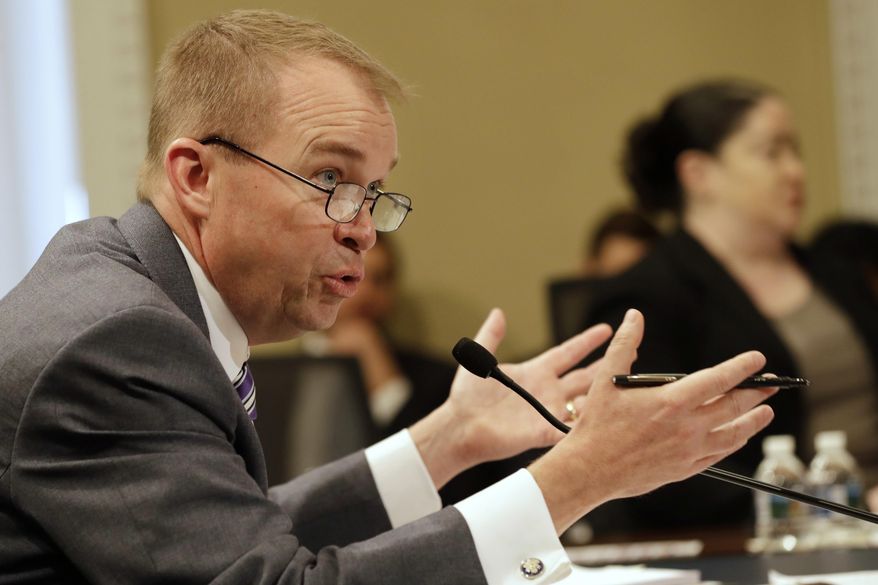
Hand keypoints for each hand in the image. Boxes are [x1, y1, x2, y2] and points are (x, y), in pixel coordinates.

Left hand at [410, 308, 611, 488]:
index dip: (587, 341)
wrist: (460, 427)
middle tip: (632, 355)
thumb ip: (490, 336)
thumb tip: (498, 312)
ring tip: (620, 384)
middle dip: (607, 366)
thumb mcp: (478, 361)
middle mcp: (547, 390)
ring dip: (601, 393)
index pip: (568, 352)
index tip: (608, 328)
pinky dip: (584, 424)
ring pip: (584, 400)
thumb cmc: (467, 396)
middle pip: (584, 376)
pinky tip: (602, 418)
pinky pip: (569, 427)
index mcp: (535, 371)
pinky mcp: (542, 431)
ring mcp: (547, 411)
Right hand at [530, 308, 776, 532]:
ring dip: (754, 421)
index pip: (718, 379)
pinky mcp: (685, 469)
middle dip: (756, 392)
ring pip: (734, 434)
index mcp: (671, 402)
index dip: (741, 367)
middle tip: (771, 383)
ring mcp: (689, 450)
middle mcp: (686, 427)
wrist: (591, 469)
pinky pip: (720, 454)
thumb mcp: (608, 379)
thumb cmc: (597, 425)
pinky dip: (734, 442)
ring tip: (767, 410)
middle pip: (734, 406)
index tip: (757, 359)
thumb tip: (634, 317)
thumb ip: (625, 344)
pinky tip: (738, 436)